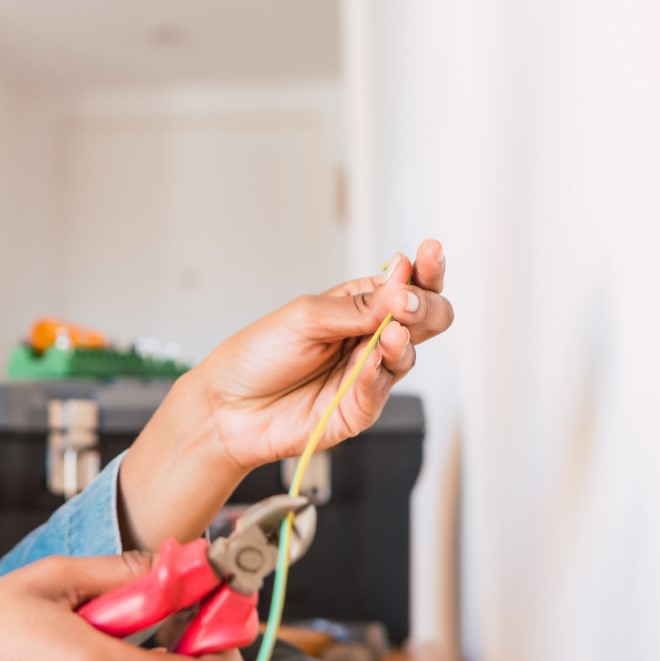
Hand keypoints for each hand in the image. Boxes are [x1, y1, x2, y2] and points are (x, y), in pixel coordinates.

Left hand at [190, 239, 453, 471]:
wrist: (229, 406)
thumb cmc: (259, 355)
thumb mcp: (305, 316)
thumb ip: (357, 306)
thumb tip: (402, 282)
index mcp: (358, 306)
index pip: (406, 285)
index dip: (424, 269)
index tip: (431, 252)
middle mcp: (369, 338)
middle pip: (424, 320)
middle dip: (425, 306)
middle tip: (408, 302)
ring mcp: (367, 373)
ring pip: (408, 354)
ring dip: (403, 340)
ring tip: (392, 332)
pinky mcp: (360, 407)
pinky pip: (380, 388)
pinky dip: (378, 373)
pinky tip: (372, 360)